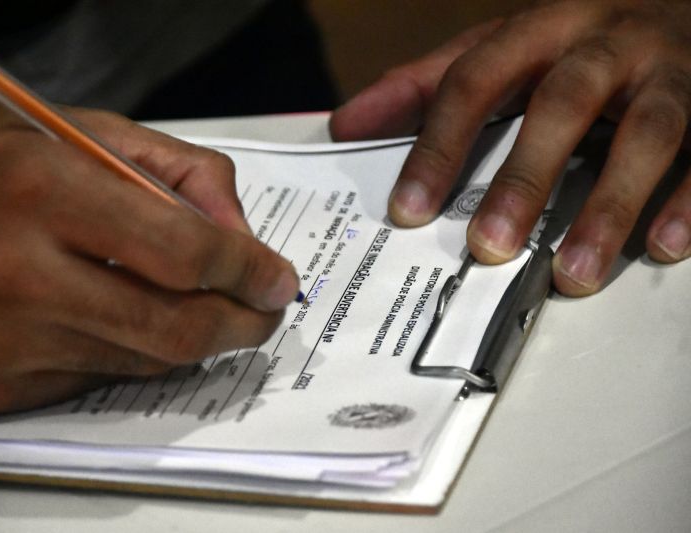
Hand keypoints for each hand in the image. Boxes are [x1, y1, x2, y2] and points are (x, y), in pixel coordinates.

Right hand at [0, 87, 299, 412]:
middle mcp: (14, 273)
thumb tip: (241, 239)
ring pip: (143, 361)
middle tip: (262, 311)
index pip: (180, 252)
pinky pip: (98, 378)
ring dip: (187, 337)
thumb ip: (181, 175)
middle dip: (240, 325)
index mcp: (39, 188)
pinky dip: (129, 349)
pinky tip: (115, 314)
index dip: (246, 270)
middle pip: (173, 329)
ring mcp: (1, 342)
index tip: (276, 279)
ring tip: (196, 304)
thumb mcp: (88, 132)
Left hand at [331, 0, 690, 295]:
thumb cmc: (577, 44)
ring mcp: (670, 72)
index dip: (439, 145)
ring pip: (646, 133)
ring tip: (572, 272)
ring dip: (609, 205)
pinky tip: (661, 248)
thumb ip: (426, 86)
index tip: (409, 209)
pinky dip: (686, 202)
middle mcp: (606, 43)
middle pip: (563, 103)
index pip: (475, 79)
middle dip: (524, 178)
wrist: (683, 9)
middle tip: (488, 245)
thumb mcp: (499, 51)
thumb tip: (347, 123)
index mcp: (541, 30)